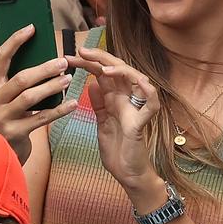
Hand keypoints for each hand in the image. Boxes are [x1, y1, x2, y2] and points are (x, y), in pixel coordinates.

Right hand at [0, 24, 76, 162]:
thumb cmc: (9, 119)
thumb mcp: (6, 97)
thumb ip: (18, 80)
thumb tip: (44, 56)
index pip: (1, 57)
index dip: (16, 41)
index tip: (32, 28)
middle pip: (21, 78)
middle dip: (44, 68)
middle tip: (63, 62)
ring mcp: (3, 116)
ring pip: (30, 97)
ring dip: (52, 86)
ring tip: (68, 79)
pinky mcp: (15, 132)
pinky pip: (41, 119)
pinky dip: (58, 111)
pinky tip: (72, 104)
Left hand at [73, 47, 159, 191]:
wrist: (127, 172)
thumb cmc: (117, 148)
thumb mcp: (102, 122)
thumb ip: (99, 104)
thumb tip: (92, 84)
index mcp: (116, 99)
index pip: (103, 73)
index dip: (89, 63)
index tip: (71, 56)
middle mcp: (128, 99)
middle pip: (117, 70)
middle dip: (100, 59)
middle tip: (81, 51)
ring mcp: (137, 108)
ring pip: (136, 79)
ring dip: (121, 71)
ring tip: (103, 68)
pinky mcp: (142, 121)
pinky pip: (151, 101)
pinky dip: (146, 90)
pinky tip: (137, 82)